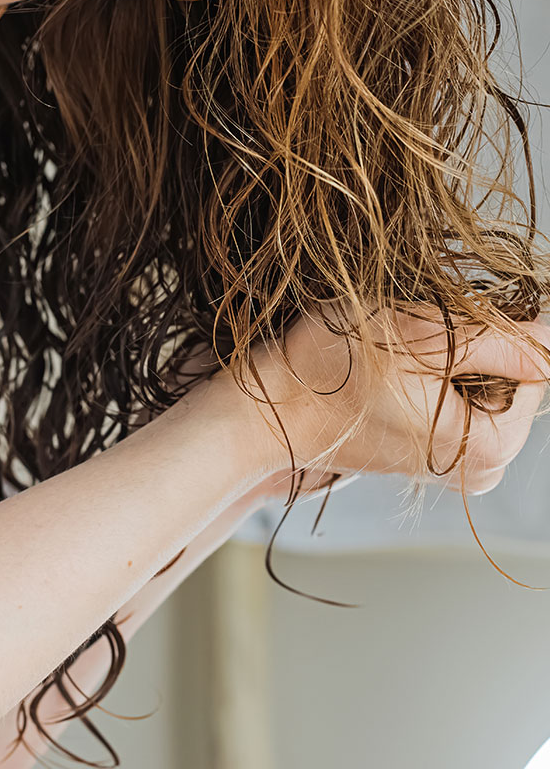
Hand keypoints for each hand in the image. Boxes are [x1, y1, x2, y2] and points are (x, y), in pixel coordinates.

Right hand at [248, 306, 549, 493]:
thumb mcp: (422, 335)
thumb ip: (502, 336)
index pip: (537, 369)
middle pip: (513, 380)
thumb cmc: (330, 375)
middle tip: (414, 343)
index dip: (496, 333)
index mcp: (487, 450)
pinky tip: (395, 377)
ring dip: (450, 358)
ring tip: (398, 362)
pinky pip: (459, 401)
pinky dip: (436, 376)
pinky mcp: (433, 455)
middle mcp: (479, 470)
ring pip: (484, 385)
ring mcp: (455, 466)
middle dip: (474, 348)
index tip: (445, 325)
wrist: (272, 410)